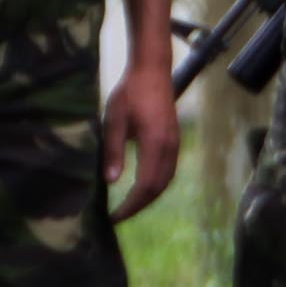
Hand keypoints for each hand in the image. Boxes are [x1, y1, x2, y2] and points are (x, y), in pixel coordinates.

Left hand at [103, 58, 180, 218]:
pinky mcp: (175, 141)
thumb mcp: (114, 120)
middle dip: (139, 206)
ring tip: (130, 206)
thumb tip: (110, 182)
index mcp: (155, 144)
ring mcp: (175, 144)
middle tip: (119, 216)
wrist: (152, 69)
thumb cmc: (130, 92)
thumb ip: (113, 151)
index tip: (114, 217)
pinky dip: (156, 185)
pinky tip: (143, 187)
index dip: (131, 205)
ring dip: (149, 197)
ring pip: (166, 181)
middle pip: (158, 188)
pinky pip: (168, 171)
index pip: (145, 185)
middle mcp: (170, 148)